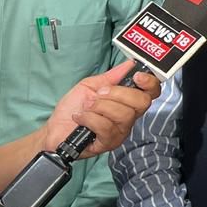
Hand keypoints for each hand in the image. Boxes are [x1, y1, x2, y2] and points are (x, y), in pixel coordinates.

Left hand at [39, 60, 159, 156]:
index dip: (150, 83)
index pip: (152, 92)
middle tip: (98, 94)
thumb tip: (130, 63)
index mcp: (128, 102)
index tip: (137, 76)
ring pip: (123, 114)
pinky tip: (80, 118)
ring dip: (99, 106)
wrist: (54, 129)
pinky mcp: (109, 143)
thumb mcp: (91, 85)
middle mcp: (129, 117)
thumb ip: (111, 76)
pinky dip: (89, 118)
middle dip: (118, 93)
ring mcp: (121, 131)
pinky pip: (106, 127)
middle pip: (141, 102)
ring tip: (86, 107)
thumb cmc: (73, 107)